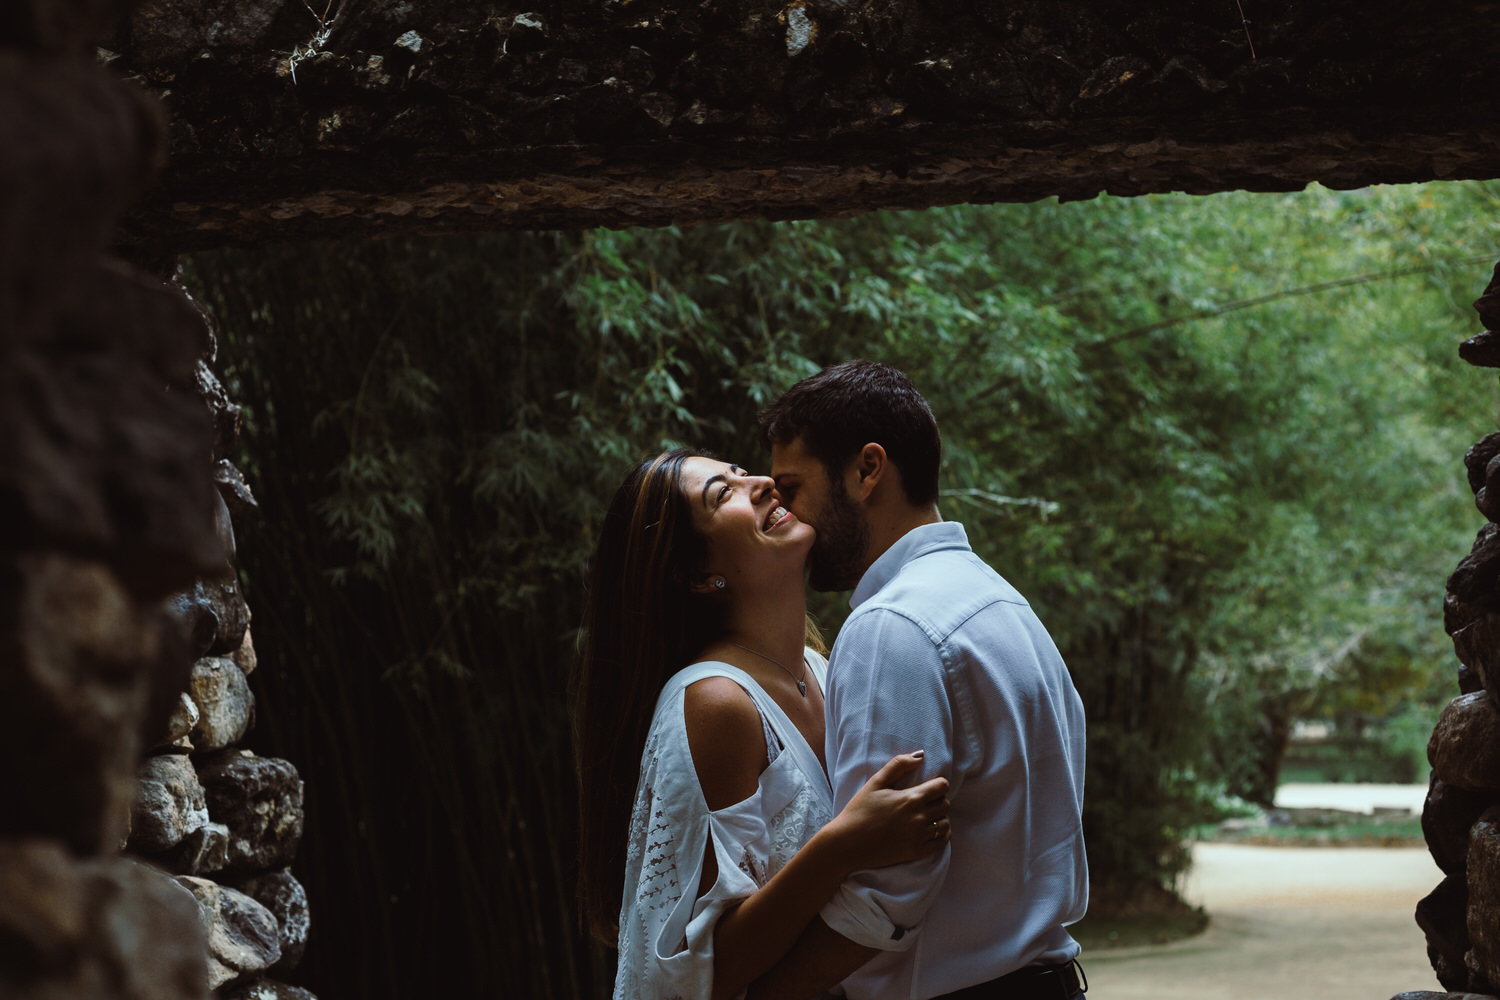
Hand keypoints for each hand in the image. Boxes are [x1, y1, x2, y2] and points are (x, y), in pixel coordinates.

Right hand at [826, 753, 950, 872]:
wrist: (847, 843)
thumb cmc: (859, 810)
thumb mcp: (875, 782)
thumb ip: (898, 765)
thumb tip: (920, 756)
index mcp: (911, 798)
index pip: (942, 786)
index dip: (937, 784)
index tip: (928, 787)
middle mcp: (919, 817)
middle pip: (945, 804)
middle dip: (938, 800)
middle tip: (925, 802)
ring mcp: (919, 837)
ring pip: (945, 824)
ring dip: (940, 818)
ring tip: (927, 816)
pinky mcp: (917, 852)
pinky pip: (941, 842)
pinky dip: (941, 835)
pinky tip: (931, 830)